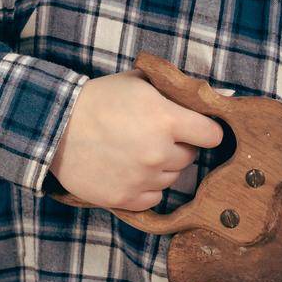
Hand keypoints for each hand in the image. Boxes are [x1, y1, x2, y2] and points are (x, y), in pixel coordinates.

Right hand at [49, 68, 226, 210]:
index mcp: (166, 119)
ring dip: (161, 167)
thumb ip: (181, 90)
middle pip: (190, 157)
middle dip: (178, 146)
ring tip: (135, 150)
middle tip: (153, 134)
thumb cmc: (100, 98)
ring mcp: (141, 179)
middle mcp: (158, 152)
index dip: (204, 129)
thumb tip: (226, 95)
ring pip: (172, 178)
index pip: (212, 135)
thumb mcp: (140, 82)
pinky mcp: (125, 199)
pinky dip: (145, 188)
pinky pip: (153, 198)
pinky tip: (128, 170)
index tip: (194, 128)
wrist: (55, 126)